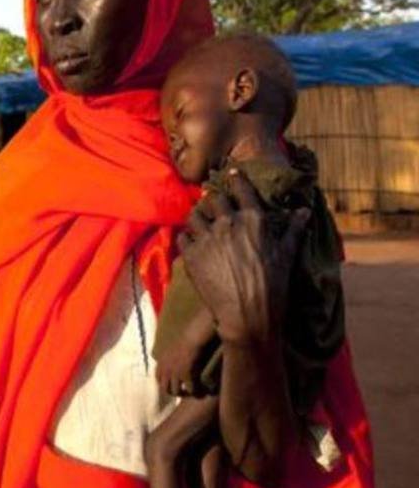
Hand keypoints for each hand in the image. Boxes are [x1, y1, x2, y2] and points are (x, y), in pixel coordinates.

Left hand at [155, 305, 214, 396]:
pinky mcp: (186, 374)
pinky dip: (194, 391)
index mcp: (160, 362)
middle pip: (164, 388)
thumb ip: (165, 358)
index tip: (170, 386)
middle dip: (171, 392)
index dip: (163, 384)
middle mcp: (165, 369)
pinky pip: (189, 388)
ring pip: (175, 391)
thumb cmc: (183, 340)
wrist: (192, 337)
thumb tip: (162, 361)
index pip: (157, 379)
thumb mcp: (168, 349)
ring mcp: (175, 372)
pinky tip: (198, 392)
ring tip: (188, 394)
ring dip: (182, 394)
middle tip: (180, 393)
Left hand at [178, 172, 309, 346]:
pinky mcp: (191, 254)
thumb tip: (303, 210)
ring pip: (194, 215)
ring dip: (197, 217)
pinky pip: (183, 236)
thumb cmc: (273, 285)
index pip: (242, 190)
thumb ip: (293, 229)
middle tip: (212, 201)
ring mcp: (208, 237)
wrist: (247, 314)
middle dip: (214, 199)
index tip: (231, 173)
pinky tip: (192, 242)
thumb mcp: (287, 255)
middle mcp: (228, 223)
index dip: (236, 179)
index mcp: (253, 219)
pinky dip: (187, 237)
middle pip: (214, 199)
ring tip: (200, 222)